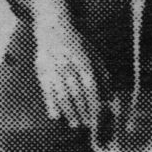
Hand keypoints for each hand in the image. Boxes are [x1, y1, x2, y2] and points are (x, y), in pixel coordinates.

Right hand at [29, 0, 102, 129]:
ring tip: (74, 123)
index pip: (90, 87)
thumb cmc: (78, 43)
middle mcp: (68, 65)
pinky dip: (50, 104)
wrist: (53, 27)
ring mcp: (53, 68)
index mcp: (83, 60)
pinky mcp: (41, 71)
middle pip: (76, 93)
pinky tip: (55, 116)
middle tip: (87, 124)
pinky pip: (46, 91)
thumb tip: (110, 96)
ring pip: (61, 94)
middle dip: (82, 110)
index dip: (93, 103)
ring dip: (68, 111)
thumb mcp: (94, 55)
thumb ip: (102, 75)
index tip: (97, 117)